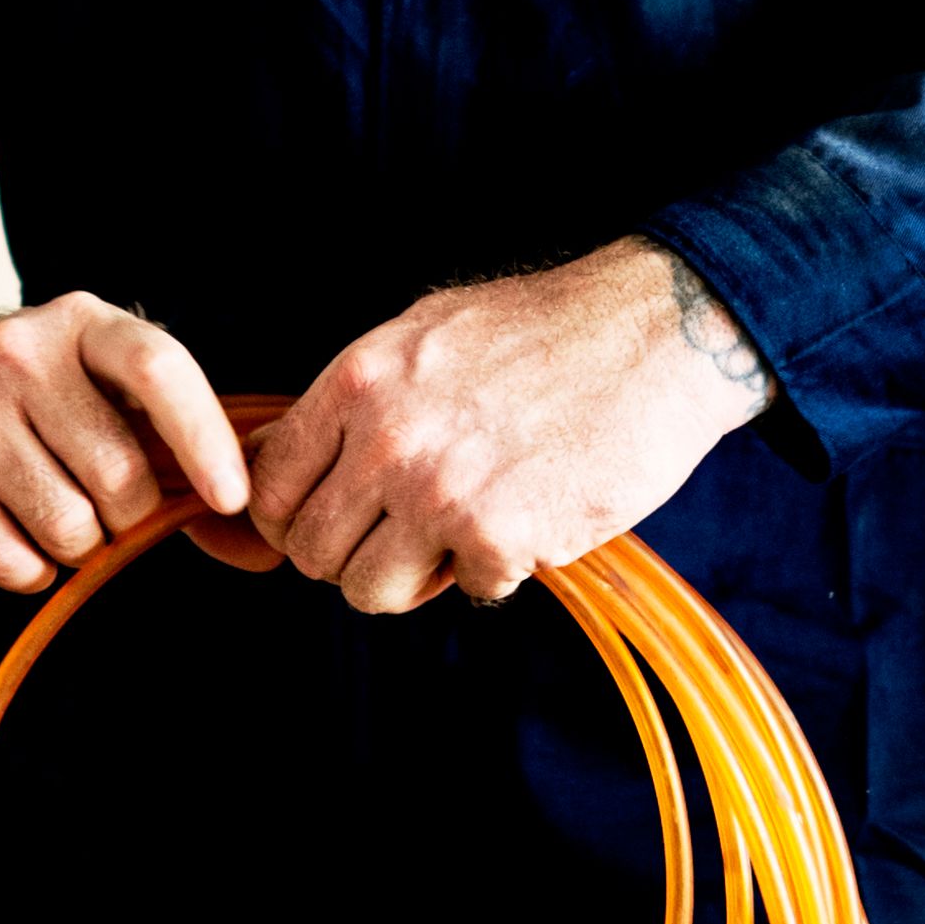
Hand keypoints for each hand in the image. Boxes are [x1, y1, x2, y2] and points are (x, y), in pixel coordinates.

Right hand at [0, 292, 250, 593]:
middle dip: (122, 520)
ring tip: (39, 518)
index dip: (205, 438)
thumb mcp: (87, 393)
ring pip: (68, 526)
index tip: (232, 499)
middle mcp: (21, 351)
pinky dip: (22, 571)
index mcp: (82, 324)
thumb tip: (259, 545)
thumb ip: (167, 452)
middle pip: (120, 475)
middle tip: (95, 511)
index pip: (159, 368)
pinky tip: (1, 538)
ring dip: (70, 549)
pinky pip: (9, 557)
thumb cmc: (14, 412)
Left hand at [241, 241, 768, 614]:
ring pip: (370, 590)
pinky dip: (501, 569)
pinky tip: (531, 518)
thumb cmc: (544, 331)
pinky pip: (470, 592)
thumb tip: (276, 454)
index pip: (270, 488)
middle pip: (312, 552)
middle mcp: (387, 440)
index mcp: (359, 382)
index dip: (295, 520)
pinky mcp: (501, 537)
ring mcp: (441, 493)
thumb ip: (351, 399)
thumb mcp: (423, 335)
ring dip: (415, 576)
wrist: (654, 334)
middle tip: (407, 533)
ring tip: (462, 532)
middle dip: (355, 554)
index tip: (335, 520)